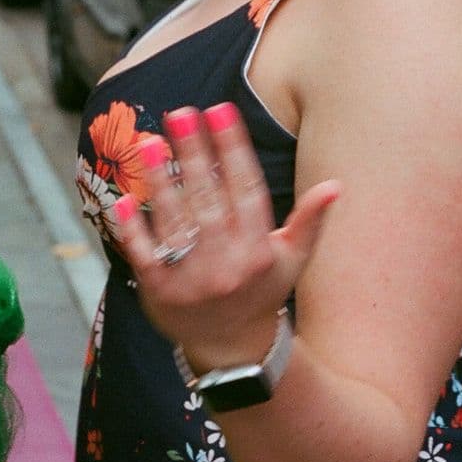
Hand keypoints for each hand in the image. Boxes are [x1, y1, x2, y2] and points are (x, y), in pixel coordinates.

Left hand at [111, 102, 340, 373]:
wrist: (231, 351)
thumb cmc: (261, 293)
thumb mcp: (292, 260)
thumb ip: (310, 220)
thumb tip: (336, 184)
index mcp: (258, 248)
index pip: (245, 188)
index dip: (233, 148)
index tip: (222, 110)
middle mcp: (226, 261)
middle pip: (208, 197)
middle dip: (195, 152)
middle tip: (181, 112)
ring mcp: (191, 277)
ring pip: (175, 220)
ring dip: (162, 180)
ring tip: (150, 141)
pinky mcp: (159, 290)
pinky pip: (145, 254)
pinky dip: (134, 229)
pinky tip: (125, 199)